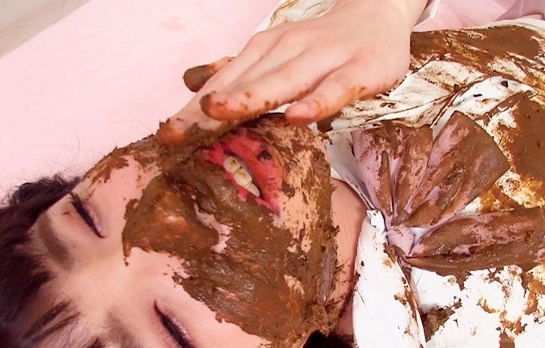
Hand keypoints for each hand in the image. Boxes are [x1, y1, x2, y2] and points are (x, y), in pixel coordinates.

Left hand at [157, 0, 425, 145]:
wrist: (378, 15)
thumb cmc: (322, 45)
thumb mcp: (276, 53)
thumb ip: (239, 71)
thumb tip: (191, 82)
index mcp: (265, 50)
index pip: (224, 83)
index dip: (194, 110)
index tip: (166, 135)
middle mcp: (288, 50)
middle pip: (245, 83)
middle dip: (209, 108)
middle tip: (177, 131)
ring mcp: (324, 59)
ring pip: (284, 81)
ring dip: (251, 97)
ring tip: (220, 114)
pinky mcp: (358, 70)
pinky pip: (335, 89)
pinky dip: (317, 102)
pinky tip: (297, 118)